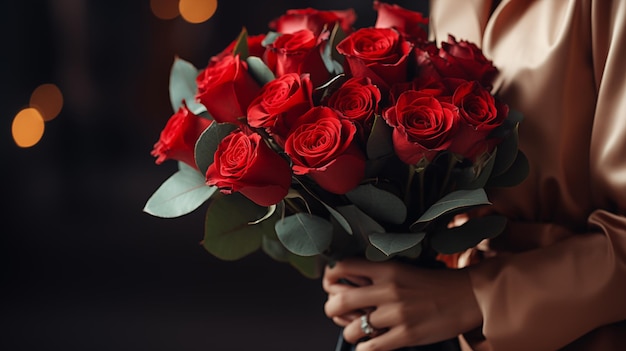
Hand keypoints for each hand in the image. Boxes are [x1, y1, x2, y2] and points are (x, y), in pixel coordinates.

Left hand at [323, 258, 482, 350]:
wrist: (468, 296)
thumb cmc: (434, 283)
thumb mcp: (404, 268)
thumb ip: (378, 274)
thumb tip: (349, 281)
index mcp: (387, 268)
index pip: (343, 266)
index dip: (329, 277)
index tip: (329, 284)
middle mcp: (388, 289)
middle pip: (339, 300)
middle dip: (331, 309)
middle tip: (334, 312)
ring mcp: (397, 313)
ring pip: (353, 328)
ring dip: (349, 332)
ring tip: (356, 332)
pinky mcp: (407, 334)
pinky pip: (371, 347)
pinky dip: (364, 349)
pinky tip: (367, 345)